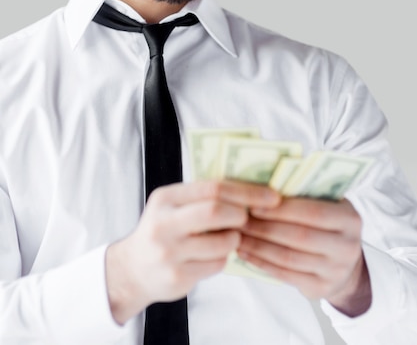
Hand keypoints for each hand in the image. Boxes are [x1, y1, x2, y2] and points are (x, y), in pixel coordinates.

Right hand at [106, 180, 279, 323]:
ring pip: (221, 243)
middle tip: (247, 218)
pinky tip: (213, 254)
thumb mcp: (172, 206)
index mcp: (166, 198)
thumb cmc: (163, 231)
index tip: (271, 197)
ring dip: (234, 239)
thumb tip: (249, 189)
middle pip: (215, 211)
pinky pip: (216, 264)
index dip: (246, 191)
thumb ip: (201, 196)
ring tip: (229, 237)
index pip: (213, 187)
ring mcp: (169, 251)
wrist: (132, 270)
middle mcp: (163, 223)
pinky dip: (223, 258)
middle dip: (240, 215)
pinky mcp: (177, 276)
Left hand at [237, 197, 371, 316]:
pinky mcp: (321, 289)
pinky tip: (244, 253)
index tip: (254, 204)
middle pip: (299, 236)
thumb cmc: (327, 224)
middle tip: (240, 220)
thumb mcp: (327, 204)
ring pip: (289, 257)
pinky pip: (285, 275)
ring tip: (237, 236)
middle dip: (265, 228)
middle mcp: (347, 246)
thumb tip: (262, 185)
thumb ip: (304, 194)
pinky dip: (261, 263)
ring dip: (258, 246)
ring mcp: (336, 271)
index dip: (282, 209)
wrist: (346, 265)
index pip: (313, 212)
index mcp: (349, 218)